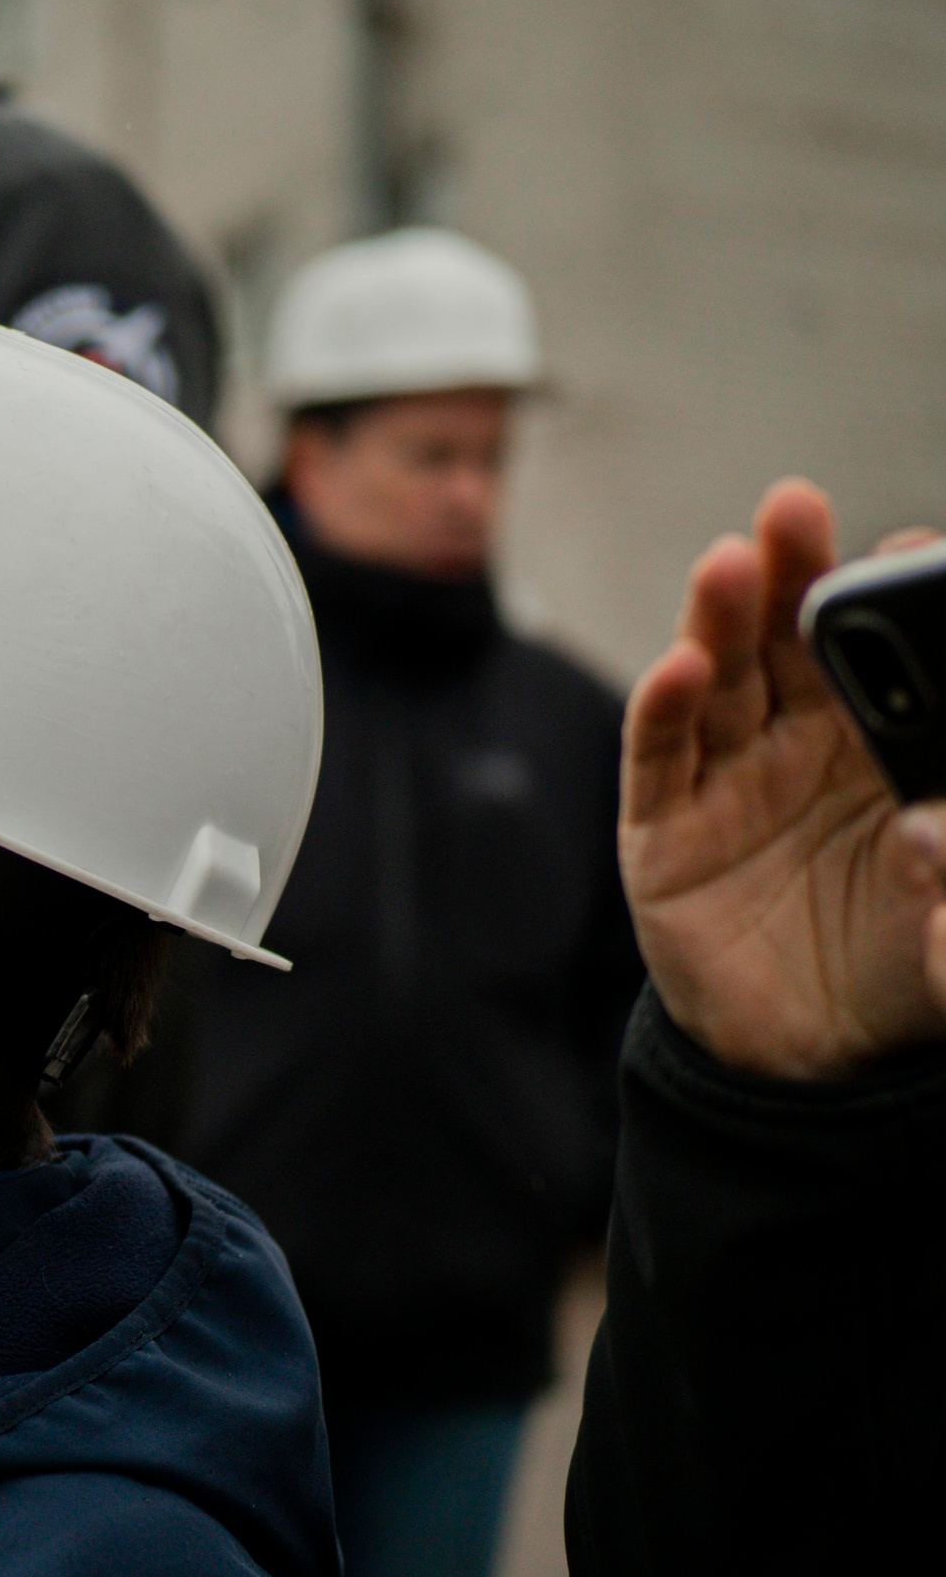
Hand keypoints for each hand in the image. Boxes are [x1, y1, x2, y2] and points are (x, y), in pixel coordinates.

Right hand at [620, 478, 945, 1078]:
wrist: (806, 1067)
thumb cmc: (897, 974)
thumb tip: (938, 828)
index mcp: (882, 751)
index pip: (876, 655)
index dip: (879, 598)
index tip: (905, 551)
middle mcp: (799, 749)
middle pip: (787, 643)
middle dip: (790, 574)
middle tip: (796, 510)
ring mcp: (726, 784)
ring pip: (717, 680)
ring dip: (718, 619)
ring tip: (731, 562)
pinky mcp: (662, 834)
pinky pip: (658, 761)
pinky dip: (660, 710)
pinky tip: (677, 666)